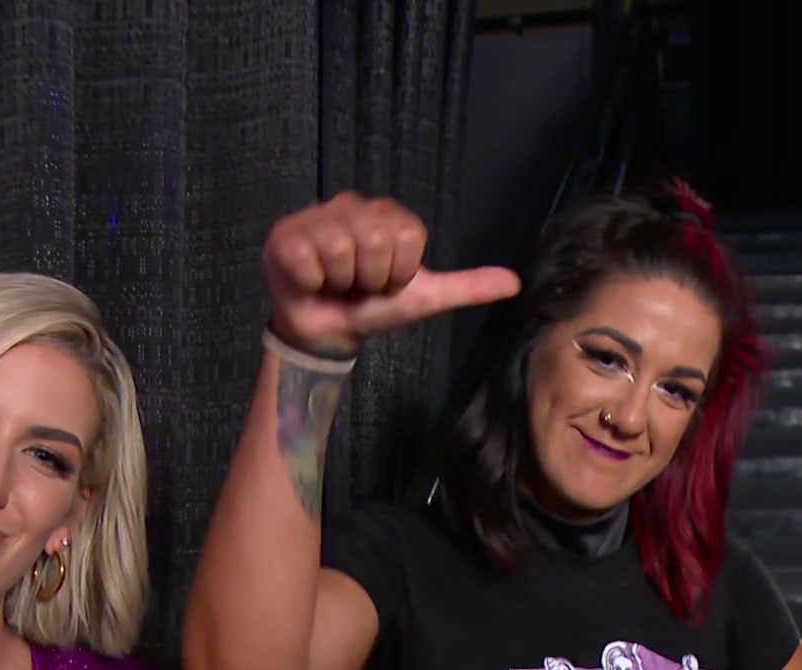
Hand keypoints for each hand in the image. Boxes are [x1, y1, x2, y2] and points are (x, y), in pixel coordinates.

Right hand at [263, 191, 520, 353]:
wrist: (327, 331)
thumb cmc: (373, 308)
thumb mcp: (424, 299)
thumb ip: (466, 287)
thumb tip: (516, 283)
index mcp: (390, 216)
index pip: (408, 237)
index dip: (399, 272)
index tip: (386, 281)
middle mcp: (354, 206)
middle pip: (375, 238)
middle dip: (370, 277)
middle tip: (359, 284)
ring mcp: (317, 216)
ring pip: (341, 247)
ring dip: (340, 281)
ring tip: (334, 283)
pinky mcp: (285, 235)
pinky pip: (307, 257)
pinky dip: (311, 281)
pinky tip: (310, 280)